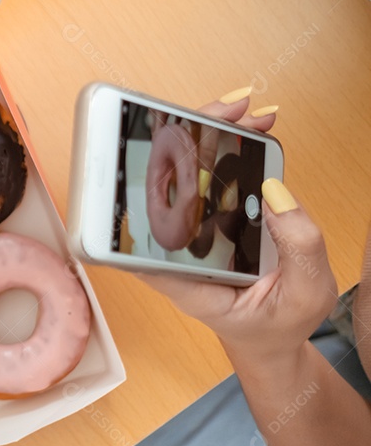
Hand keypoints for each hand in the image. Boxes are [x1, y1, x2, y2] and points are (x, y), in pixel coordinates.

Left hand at [136, 94, 338, 362]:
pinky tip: (251, 126)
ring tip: (244, 110)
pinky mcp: (208, 218)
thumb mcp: (303, 295)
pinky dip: (229, 148)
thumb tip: (276, 192)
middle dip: (188, 141)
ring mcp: (190, 230)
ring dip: (211, 137)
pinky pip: (210, 179)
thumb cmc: (276, 323)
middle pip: (164, 187)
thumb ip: (298, 248)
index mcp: (183, 279)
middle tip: (224, 112)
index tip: (159, 153)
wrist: (270, 335)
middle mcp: (176, 250)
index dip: (142, 189)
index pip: (142, 233)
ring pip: (187, 175)